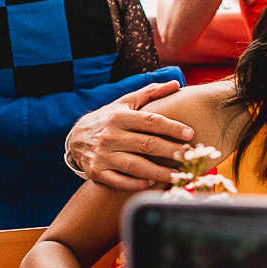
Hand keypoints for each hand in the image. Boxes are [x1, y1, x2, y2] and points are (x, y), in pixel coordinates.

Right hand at [65, 82, 191, 190]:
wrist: (76, 138)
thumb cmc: (109, 119)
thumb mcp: (125, 103)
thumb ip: (150, 93)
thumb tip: (176, 84)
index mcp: (119, 117)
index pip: (150, 121)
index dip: (172, 128)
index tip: (190, 134)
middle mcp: (110, 136)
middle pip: (147, 145)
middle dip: (171, 151)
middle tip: (190, 157)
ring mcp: (103, 155)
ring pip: (136, 166)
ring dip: (159, 173)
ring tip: (178, 176)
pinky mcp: (97, 172)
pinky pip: (120, 181)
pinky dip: (137, 183)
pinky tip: (152, 183)